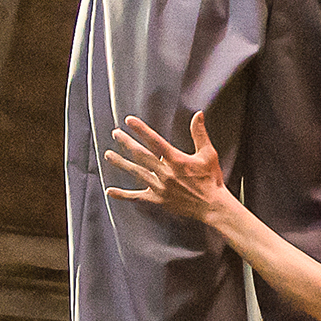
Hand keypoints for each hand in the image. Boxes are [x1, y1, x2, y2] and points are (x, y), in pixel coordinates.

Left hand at [102, 112, 233, 221]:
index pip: (155, 141)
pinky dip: (123, 195)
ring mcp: (160, 187)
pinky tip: (110, 191)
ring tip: (108, 154)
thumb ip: (200, 134)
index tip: (129, 121)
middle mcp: (165, 173)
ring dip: (121, 163)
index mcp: (177, 160)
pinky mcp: (158, 200)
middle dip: (127, 143)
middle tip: (115, 133)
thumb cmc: (211, 179)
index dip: (141, 130)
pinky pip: (137, 197)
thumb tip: (198, 114)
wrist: (212, 205)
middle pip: (141, 155)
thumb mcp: (208, 154)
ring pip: (136, 172)